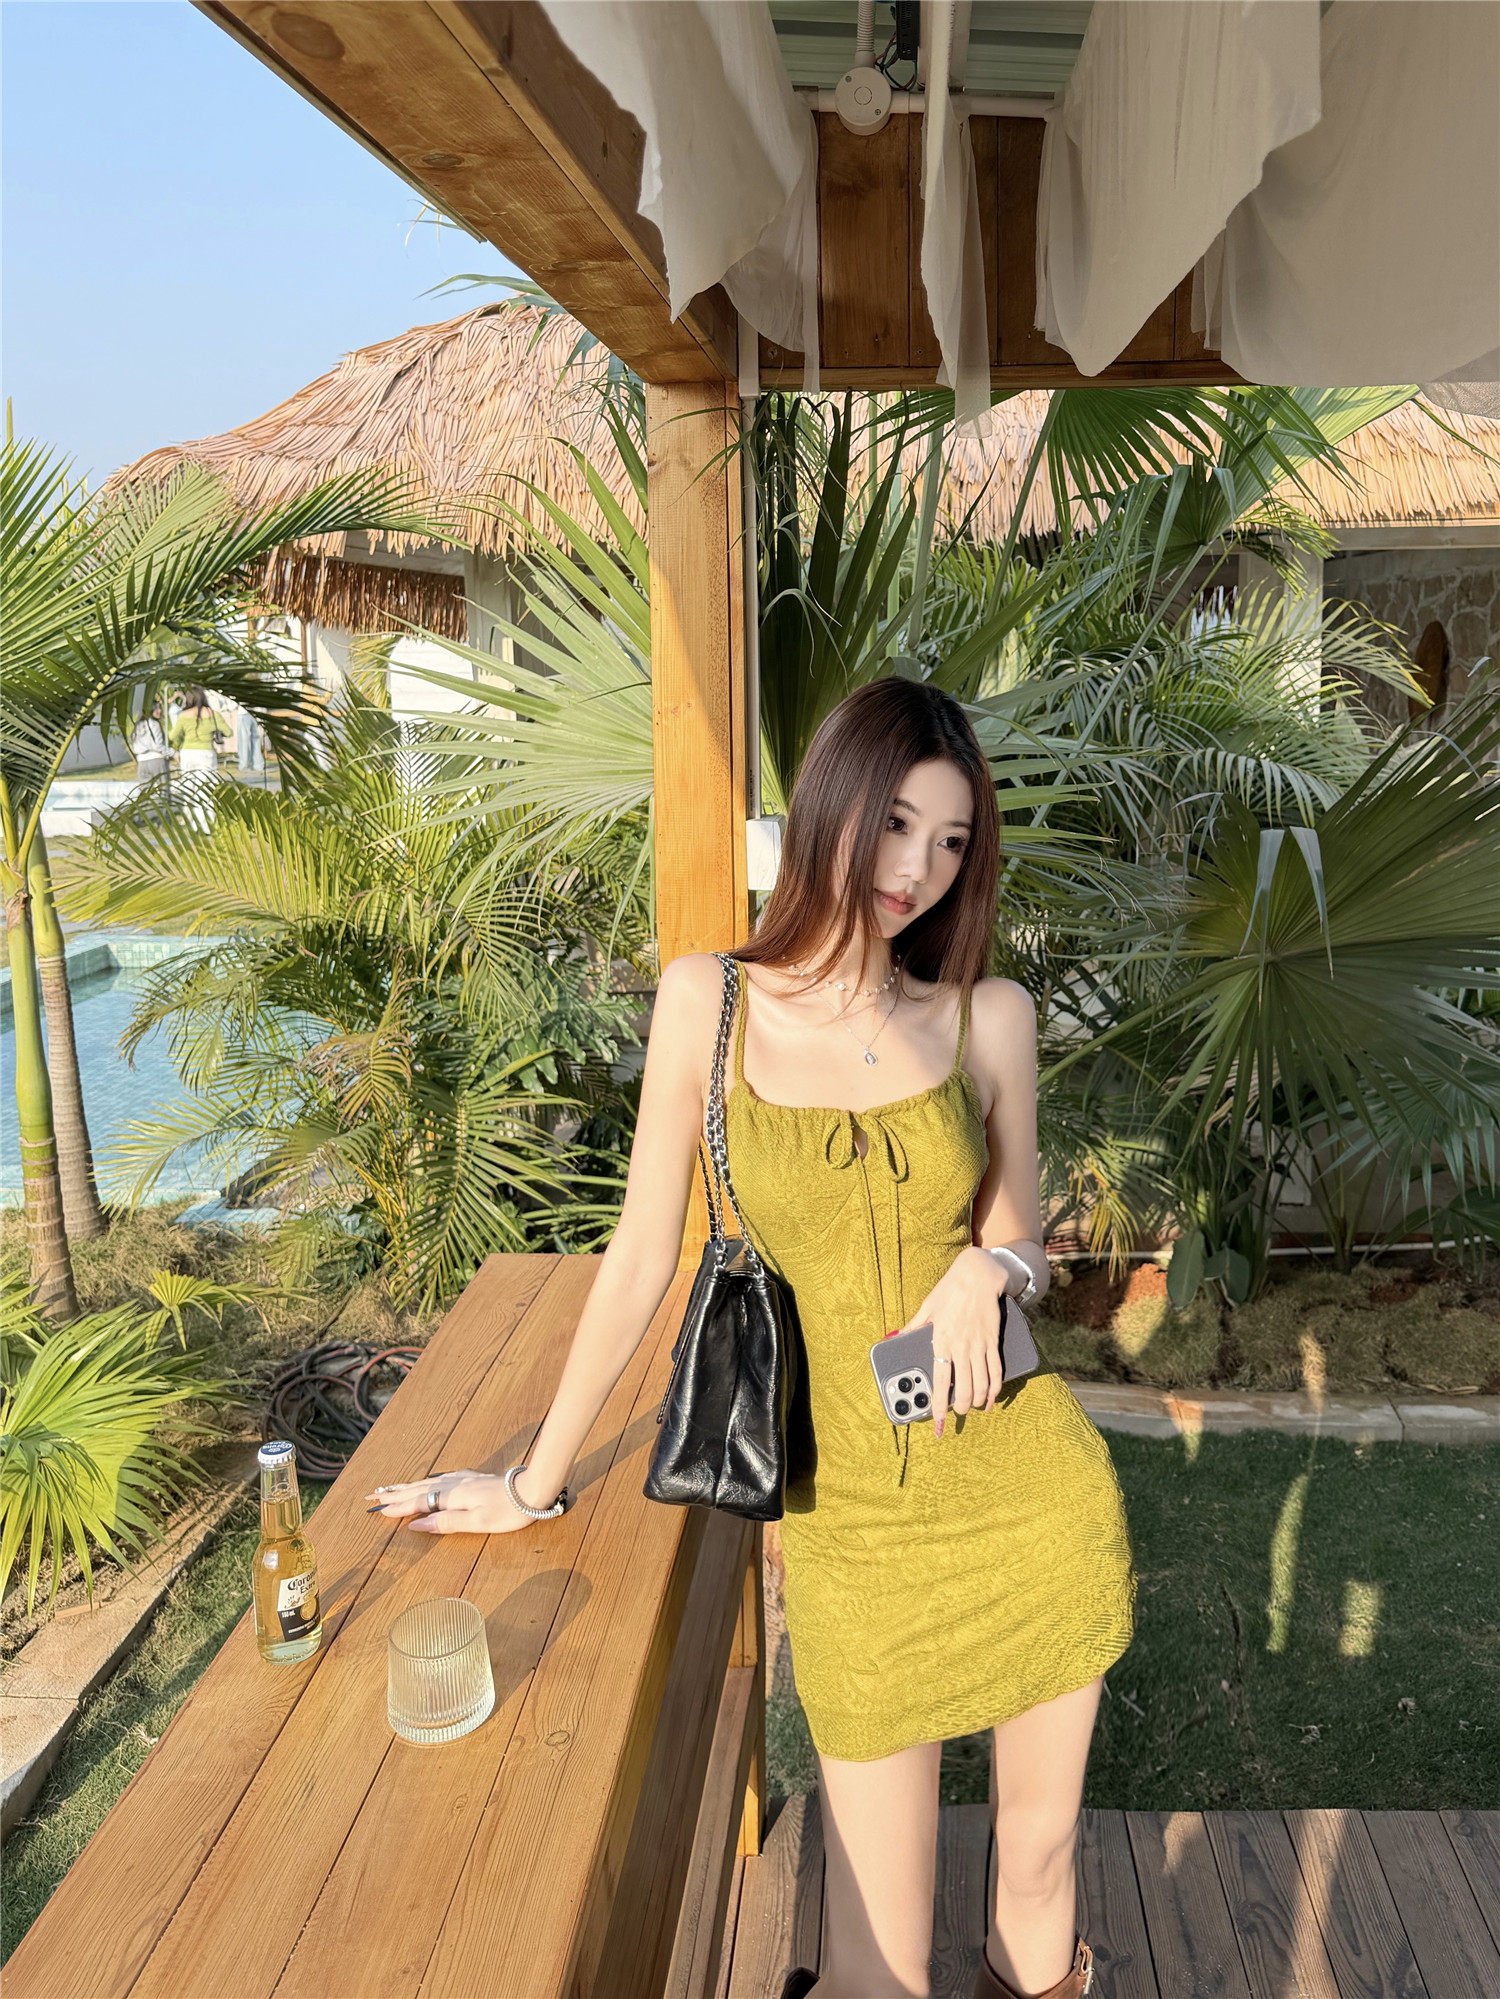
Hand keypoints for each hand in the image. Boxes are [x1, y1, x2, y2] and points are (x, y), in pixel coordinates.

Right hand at [364, 1468, 555, 1534]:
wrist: (532, 1489)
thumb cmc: (507, 1511)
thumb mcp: (476, 1523)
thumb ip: (445, 1523)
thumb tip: (416, 1524)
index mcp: (451, 1496)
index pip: (417, 1502)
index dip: (396, 1508)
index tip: (376, 1510)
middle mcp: (453, 1484)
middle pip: (417, 1488)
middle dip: (394, 1494)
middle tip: (372, 1495)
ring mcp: (463, 1479)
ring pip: (427, 1481)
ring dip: (406, 1485)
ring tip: (390, 1488)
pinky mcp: (472, 1478)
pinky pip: (439, 1478)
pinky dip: (424, 1481)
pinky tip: (426, 1481)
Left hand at [899, 1246, 1006, 1436]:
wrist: (978, 1276)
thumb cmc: (950, 1291)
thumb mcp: (927, 1307)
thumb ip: (913, 1326)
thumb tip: (896, 1337)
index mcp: (942, 1342)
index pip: (940, 1383)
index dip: (938, 1407)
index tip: (937, 1424)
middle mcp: (962, 1348)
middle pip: (965, 1390)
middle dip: (961, 1409)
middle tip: (956, 1414)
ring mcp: (979, 1346)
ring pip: (982, 1385)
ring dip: (978, 1402)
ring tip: (972, 1409)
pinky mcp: (993, 1342)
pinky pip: (996, 1372)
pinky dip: (995, 1389)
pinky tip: (991, 1398)